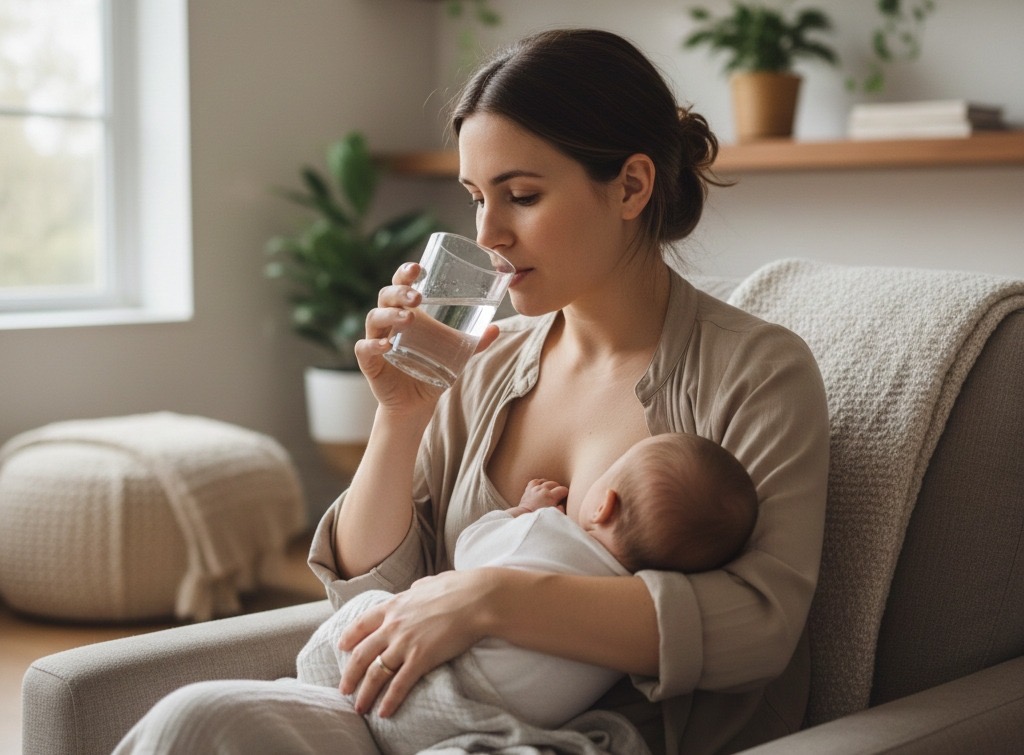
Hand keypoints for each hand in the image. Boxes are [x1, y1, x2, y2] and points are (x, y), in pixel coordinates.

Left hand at [337, 569, 497, 716]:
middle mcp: (393, 625)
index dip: (349, 637)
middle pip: (362, 654)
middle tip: (343, 689)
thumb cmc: (459, 587)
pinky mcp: (421, 659)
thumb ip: (418, 588)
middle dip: (350, 674)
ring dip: (365, 693)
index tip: (342, 647)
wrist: (478, 598)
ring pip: (376, 673)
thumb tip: (415, 589)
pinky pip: (400, 685)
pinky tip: (384, 713)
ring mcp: (405, 643)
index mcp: (394, 605)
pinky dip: (390, 701)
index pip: (362, 623)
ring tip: (359, 707)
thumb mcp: (430, 582)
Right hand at [357, 263, 501, 412]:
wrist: (416, 404)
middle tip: (418, 297)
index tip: (419, 267)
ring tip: (408, 318)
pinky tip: (386, 346)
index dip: (405, 273)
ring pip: (374, 318)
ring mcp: (376, 340)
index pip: (400, 285)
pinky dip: (373, 345)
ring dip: (390, 314)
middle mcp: (387, 322)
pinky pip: (364, 349)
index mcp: (405, 311)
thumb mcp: (456, 355)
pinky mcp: (369, 363)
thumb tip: (496, 328)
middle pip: (385, 296)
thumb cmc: (432, 370)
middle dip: (400, 292)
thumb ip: (474, 343)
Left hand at [518, 478, 568, 512]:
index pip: (563, 489)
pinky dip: (540, 483)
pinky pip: (536, 481)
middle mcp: (543, 490)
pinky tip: (541, 487)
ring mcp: (535, 488)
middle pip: (554, 484)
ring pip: (545, 481)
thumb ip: (560, 509)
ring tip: (550, 491)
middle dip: (558, 488)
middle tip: (558, 495)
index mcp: (550, 497)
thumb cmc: (539, 517)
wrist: (524, 517)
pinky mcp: (529, 489)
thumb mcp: (553, 515)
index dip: (565, 493)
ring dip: (549, 485)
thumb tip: (561, 504)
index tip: (564, 497)